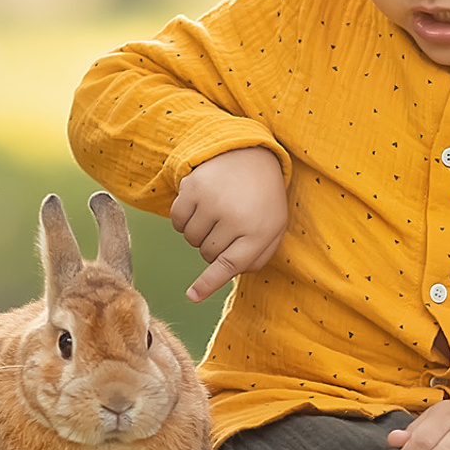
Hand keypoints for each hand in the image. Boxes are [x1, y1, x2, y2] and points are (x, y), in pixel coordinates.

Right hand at [171, 147, 287, 301]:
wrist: (250, 152)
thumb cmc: (262, 198)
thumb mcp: (273, 227)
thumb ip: (257, 257)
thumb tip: (229, 276)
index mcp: (260, 231)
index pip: (229, 265)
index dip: (208, 283)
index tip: (191, 297)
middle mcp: (236, 217)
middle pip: (207, 254)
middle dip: (212, 248)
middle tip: (225, 226)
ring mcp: (213, 201)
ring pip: (190, 239)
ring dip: (197, 233)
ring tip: (215, 212)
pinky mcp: (193, 187)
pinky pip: (177, 221)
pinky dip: (183, 220)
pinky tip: (199, 205)